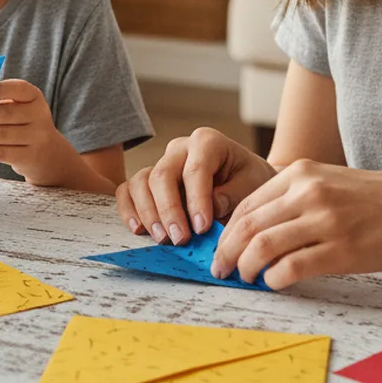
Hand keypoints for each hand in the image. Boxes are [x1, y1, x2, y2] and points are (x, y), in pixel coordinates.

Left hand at [0, 80, 71, 183]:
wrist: (47, 153)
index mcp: (34, 97)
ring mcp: (36, 137)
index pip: (18, 88)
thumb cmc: (23, 123)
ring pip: (0, 135)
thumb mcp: (20, 107)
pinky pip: (1, 152)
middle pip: (4, 114)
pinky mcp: (29, 156)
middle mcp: (39, 115)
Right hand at [114, 127, 274, 245]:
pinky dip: (129, 209)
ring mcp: (161, 163)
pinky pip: (128, 190)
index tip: (202, 228)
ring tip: (162, 240)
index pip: (195, 169)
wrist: (244, 182)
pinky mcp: (148, 180)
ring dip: (148, 213)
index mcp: (207, 142)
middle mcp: (179, 149)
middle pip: (162, 174)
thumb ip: (234, 193)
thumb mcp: (253, 184)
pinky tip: (138, 229)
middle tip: (180, 239)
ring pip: (141, 182)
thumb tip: (211, 206)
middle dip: (169, 210)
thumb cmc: (249, 181)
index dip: (196, 200)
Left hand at [212, 159, 381, 288]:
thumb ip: (295, 199)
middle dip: (226, 252)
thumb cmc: (380, 200)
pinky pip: (292, 268)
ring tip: (244, 278)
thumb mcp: (330, 182)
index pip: (246, 204)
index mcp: (301, 173)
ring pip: (262, 246)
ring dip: (246, 267)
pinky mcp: (342, 250)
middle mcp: (308, 192)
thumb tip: (256, 230)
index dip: (226, 231)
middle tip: (220, 270)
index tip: (221, 248)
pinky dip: (275, 279)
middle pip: (247, 225)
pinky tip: (275, 283)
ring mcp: (325, 220)